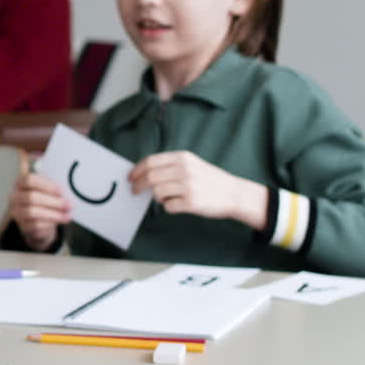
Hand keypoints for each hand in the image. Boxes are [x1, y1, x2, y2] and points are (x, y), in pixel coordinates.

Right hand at [7, 172, 70, 250]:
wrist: (37, 220)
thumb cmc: (43, 200)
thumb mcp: (46, 190)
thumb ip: (53, 187)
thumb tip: (67, 190)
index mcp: (20, 183)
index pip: (29, 180)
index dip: (46, 185)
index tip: (61, 191)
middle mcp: (15, 197)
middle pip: (31, 197)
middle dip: (52, 201)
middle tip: (68, 205)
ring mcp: (17, 213)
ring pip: (32, 212)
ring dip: (53, 214)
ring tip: (67, 215)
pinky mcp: (23, 226)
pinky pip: (36, 225)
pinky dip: (50, 223)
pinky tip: (61, 221)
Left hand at [129, 151, 266, 229]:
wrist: (234, 193)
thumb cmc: (209, 179)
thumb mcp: (192, 164)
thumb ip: (171, 166)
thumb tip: (144, 173)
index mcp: (183, 157)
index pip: (151, 161)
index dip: (137, 170)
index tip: (130, 177)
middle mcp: (185, 169)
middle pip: (150, 177)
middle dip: (138, 185)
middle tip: (134, 191)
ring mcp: (188, 186)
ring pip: (157, 192)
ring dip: (157, 197)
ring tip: (167, 198)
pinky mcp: (192, 202)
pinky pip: (168, 206)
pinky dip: (169, 207)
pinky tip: (178, 204)